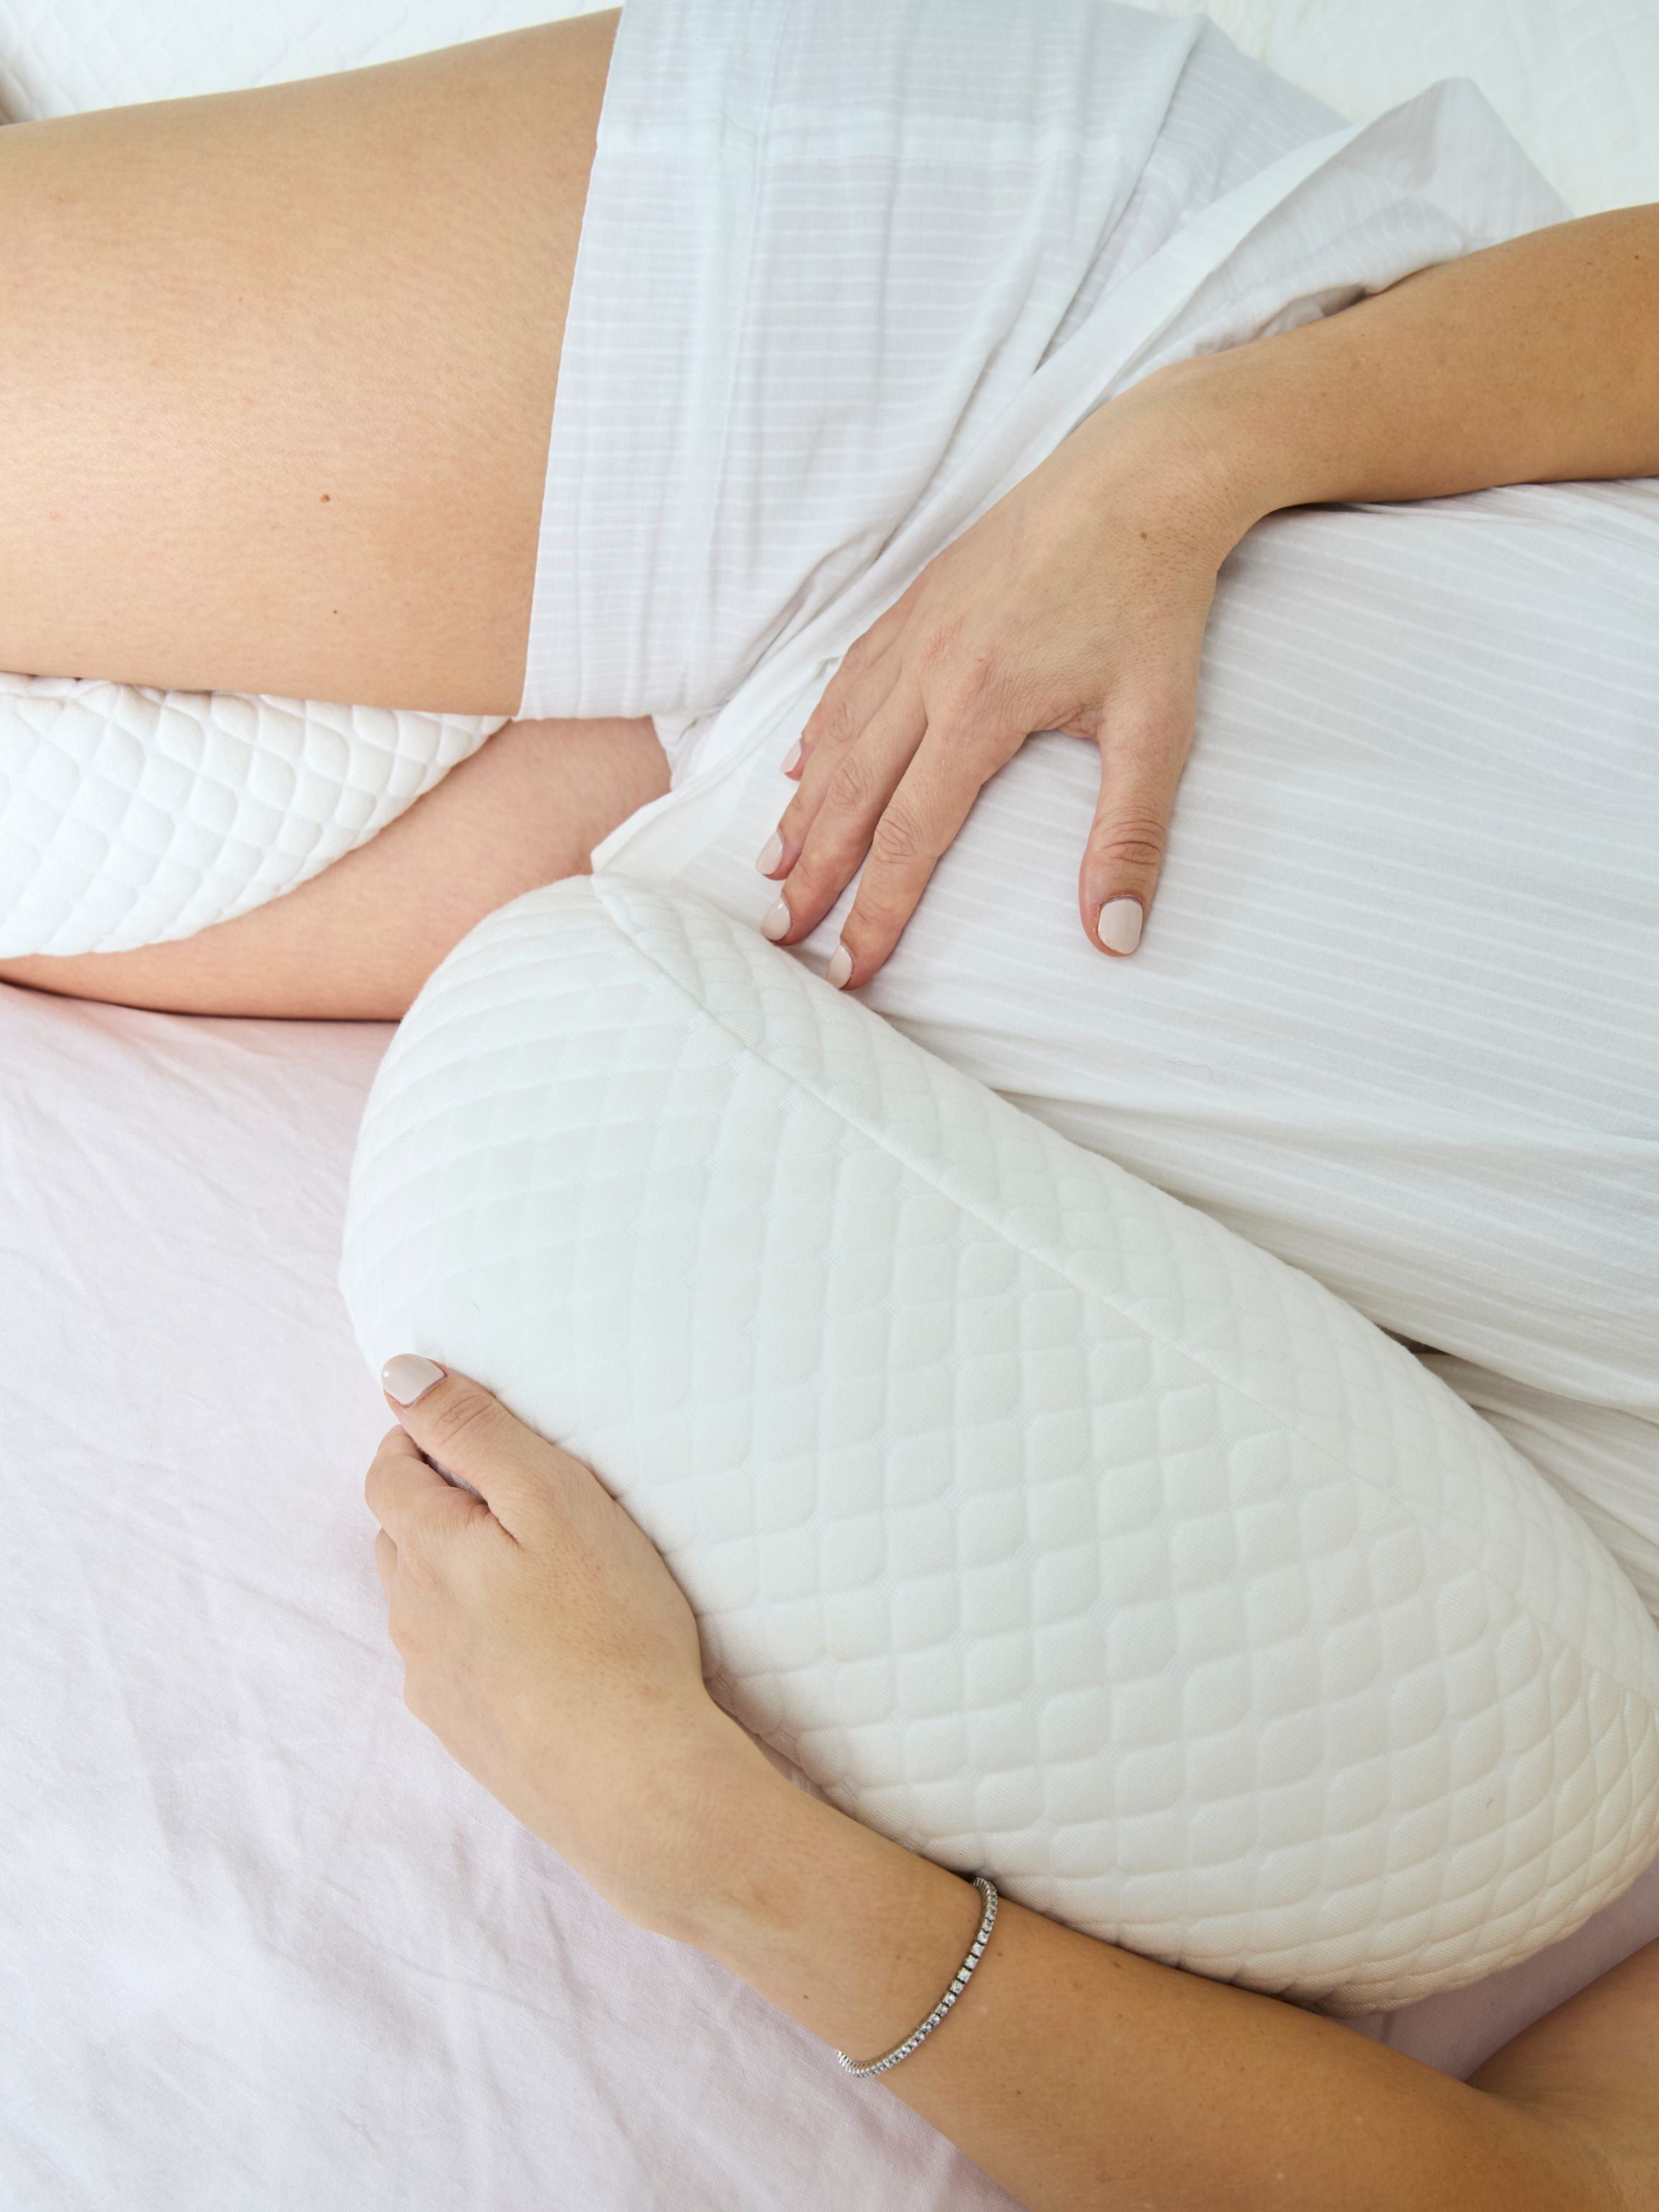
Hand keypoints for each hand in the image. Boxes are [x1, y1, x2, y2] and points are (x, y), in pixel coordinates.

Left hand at [365, 1355, 777, 1930]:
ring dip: (459, 1573)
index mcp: (427, 1551)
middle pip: (400, 1534)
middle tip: (523, 1499)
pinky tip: (538, 1647)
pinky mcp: (463, 1734)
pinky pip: (451, 1662)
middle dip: (442, 1503)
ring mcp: (432, 1683)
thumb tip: (398, 1377)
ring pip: (423, 1600)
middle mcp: (411, 1617)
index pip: (388, 1470)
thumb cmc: (612, 1628)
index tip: (481, 1434)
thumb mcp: (553, 1498)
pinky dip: (478, 1638)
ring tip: (539, 1574)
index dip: (425, 1438)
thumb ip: (474, 1432)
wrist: (637, 1783)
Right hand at [757, 371, 1253, 984]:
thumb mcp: (1158, 727)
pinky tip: (801, 763)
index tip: (851, 969)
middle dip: (815, 873)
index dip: (876, 911)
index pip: (909, 837)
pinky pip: (850, 677)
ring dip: (803, 809)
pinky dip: (820, 729)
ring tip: (773, 865)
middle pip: (853, 795)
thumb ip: (1130, 837)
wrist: (1144, 474)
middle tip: (780, 933)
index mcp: (978, 710)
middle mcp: (928, 673)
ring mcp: (916, 632)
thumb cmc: (1155, 600)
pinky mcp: (920, 599)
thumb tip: (1117, 938)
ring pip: (839, 737)